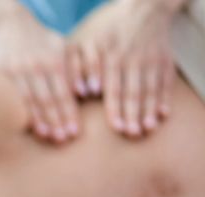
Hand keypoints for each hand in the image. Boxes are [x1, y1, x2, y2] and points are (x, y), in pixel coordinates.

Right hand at [0, 8, 79, 142]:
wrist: (11, 25)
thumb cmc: (42, 41)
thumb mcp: (63, 48)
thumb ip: (75, 68)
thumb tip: (84, 93)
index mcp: (55, 60)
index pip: (64, 92)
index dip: (69, 113)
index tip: (74, 132)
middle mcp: (37, 65)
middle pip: (48, 98)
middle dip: (56, 120)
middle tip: (63, 140)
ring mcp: (18, 70)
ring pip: (29, 100)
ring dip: (38, 120)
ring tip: (47, 136)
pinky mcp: (2, 73)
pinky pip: (12, 97)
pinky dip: (20, 111)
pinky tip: (25, 126)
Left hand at [70, 0, 176, 136]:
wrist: (143, 8)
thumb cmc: (106, 29)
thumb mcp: (86, 41)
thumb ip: (79, 66)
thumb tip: (82, 92)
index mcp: (113, 58)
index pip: (114, 88)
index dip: (116, 109)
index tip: (117, 127)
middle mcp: (135, 60)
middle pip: (134, 92)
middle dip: (134, 115)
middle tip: (132, 134)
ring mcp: (152, 60)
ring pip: (151, 89)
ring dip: (150, 110)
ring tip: (147, 128)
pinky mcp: (165, 61)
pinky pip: (166, 82)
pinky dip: (165, 97)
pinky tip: (163, 113)